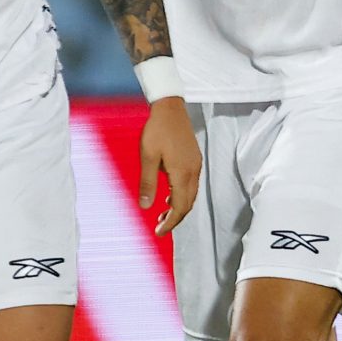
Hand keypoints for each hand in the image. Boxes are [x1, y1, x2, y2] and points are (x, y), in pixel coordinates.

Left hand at [136, 95, 202, 238]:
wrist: (170, 108)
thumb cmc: (157, 130)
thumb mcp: (147, 157)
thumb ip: (148, 184)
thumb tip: (145, 207)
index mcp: (182, 173)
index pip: (179, 207)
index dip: (170, 222)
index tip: (159, 232)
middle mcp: (193, 171)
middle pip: (188, 204)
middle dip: (175, 218)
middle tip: (159, 227)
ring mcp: (195, 165)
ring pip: (191, 195)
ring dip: (179, 207)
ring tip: (163, 214)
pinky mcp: (194, 159)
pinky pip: (191, 184)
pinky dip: (182, 195)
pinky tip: (169, 195)